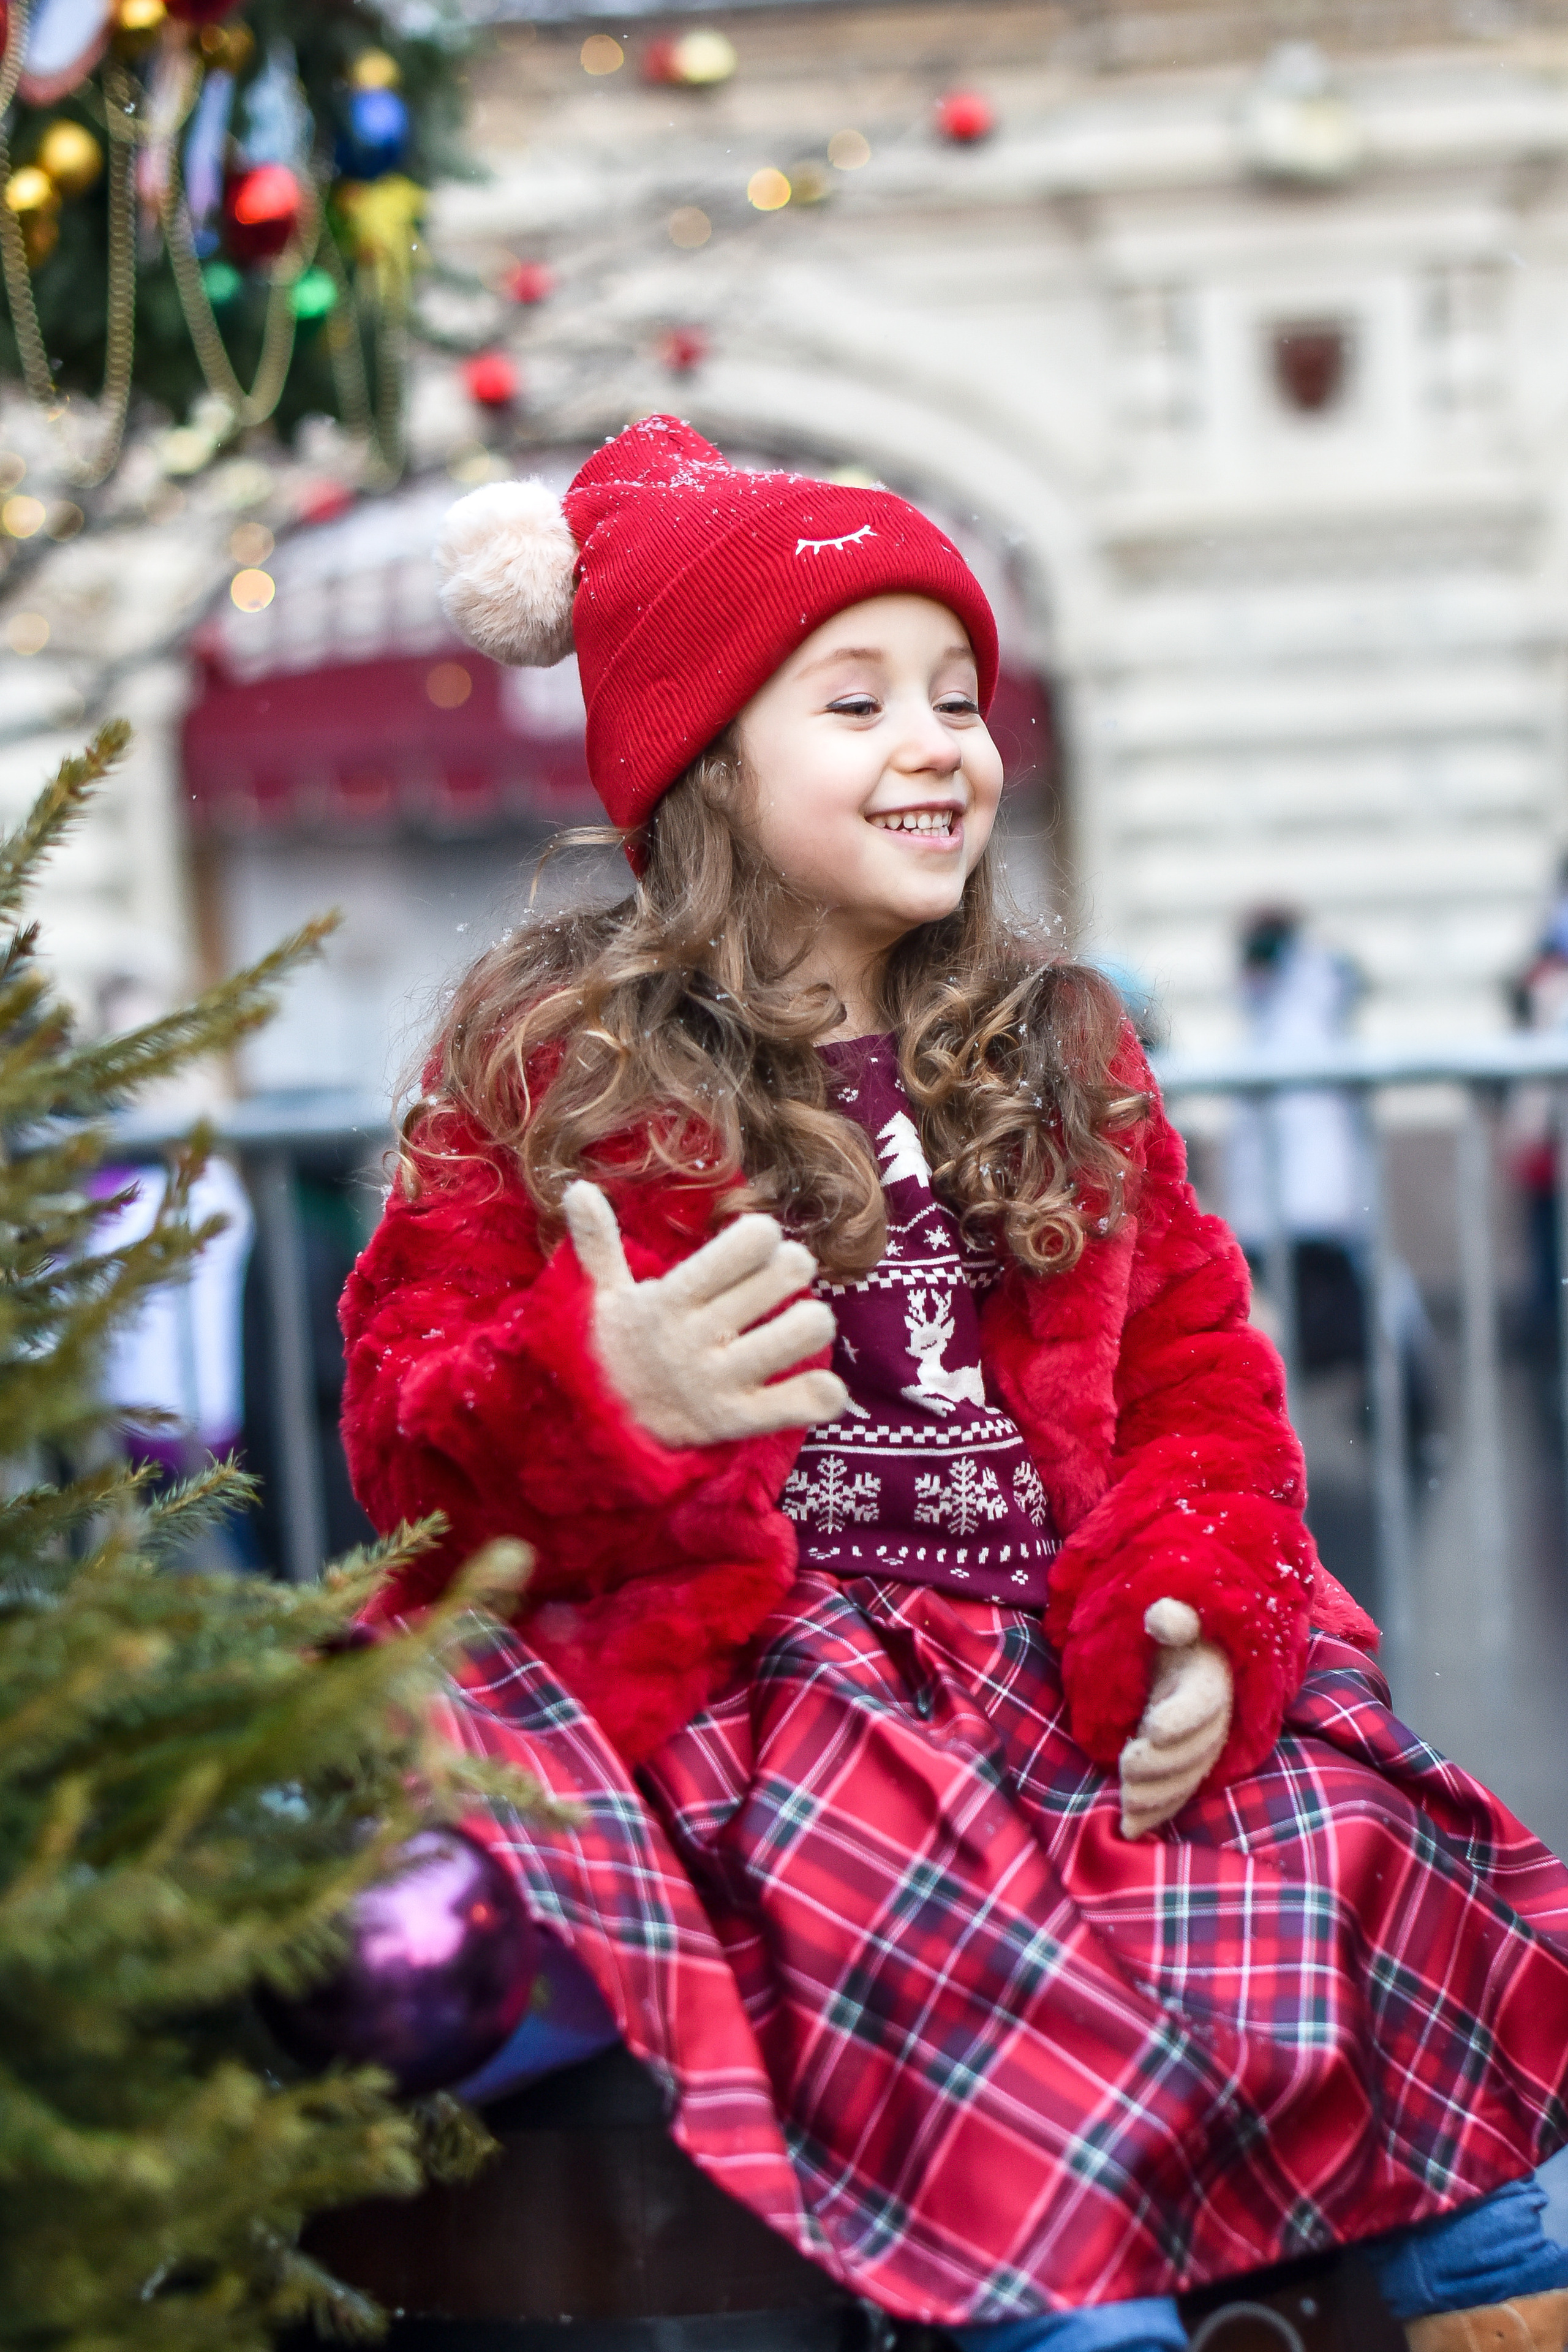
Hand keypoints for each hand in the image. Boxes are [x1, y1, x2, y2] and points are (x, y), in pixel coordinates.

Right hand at [563, 1180, 848, 1448]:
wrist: (594, 1434)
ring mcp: (718, 1382)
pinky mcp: (736, 1423)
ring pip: (800, 1334)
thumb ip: (598, 1244)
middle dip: (795, 1266)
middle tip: (788, 1272)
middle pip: (781, 1279)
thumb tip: (577, 1189)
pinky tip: (822, 1383)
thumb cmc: (611, 1353)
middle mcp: (696, 1339)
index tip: (759, 1241)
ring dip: (814, 1321)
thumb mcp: (601, 1298)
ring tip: (803, 1321)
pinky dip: (822, 1393)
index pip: (741, 1247)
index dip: (762, 1235)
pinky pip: (797, 1404)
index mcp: (669, 1301)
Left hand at [1118, 1598, 1232, 1839]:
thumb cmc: (1177, 1638)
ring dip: (1157, 1798)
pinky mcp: (1184, 1770)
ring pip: (1185, 1781)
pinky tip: (1128, 1831)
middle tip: (1128, 1765)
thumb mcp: (1176, 1618)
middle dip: (1163, 1764)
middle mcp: (1212, 1721)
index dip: (1180, 1718)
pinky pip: (1175, 1797)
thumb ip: (1172, 1618)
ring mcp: (1200, 1750)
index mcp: (1210, 1679)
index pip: (1202, 1703)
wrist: (1193, 1658)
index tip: (1152, 1727)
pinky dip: (1154, 1816)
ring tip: (1127, 1807)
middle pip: (1194, 1751)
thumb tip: (1164, 1617)